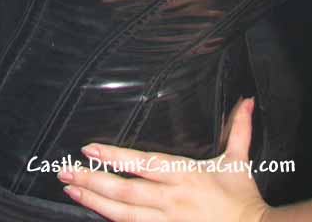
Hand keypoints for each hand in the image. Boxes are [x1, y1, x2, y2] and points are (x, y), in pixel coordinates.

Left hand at [57, 98, 268, 221]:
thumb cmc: (243, 198)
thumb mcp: (239, 161)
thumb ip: (239, 129)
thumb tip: (247, 101)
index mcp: (185, 175)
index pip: (143, 163)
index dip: (114, 157)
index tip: (89, 148)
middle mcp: (173, 199)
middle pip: (125, 191)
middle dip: (92, 180)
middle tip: (64, 172)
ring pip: (125, 215)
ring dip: (96, 202)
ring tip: (71, 191)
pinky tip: (94, 213)